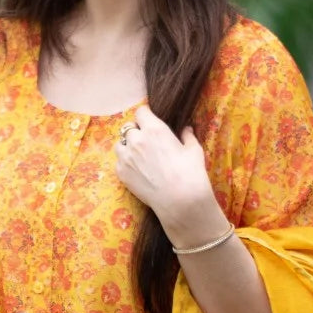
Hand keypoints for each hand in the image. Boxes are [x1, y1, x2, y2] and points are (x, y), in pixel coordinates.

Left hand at [114, 105, 219, 240]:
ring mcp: (126, 157)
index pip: (140, 112)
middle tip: (145, 142)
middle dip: (136, 132)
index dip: (145, 116)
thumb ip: (187, 136)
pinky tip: (136, 170)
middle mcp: (136, 140)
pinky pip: (118, 162)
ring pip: (119, 144)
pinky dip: (125, 163)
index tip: (148, 122)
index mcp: (154, 129)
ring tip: (137, 156)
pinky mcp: (121, 173)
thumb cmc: (191, 173)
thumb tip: (186, 129)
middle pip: (128, 127)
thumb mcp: (193, 150)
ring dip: (127, 147)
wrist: (180, 200)